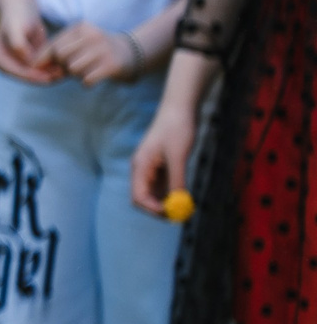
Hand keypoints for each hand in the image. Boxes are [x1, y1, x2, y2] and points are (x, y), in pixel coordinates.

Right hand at [0, 7, 57, 82]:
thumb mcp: (15, 28)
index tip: (51, 76)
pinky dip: (50, 69)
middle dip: (44, 77)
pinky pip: (39, 69)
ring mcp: (14, 63)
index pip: (18, 72)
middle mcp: (3, 64)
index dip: (35, 76)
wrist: (20, 6)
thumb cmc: (17, 15)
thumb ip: (18, 46)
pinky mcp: (25, 61)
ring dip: (50, 74)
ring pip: (34, 75)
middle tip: (62, 75)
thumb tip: (27, 63)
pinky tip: (63, 67)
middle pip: (26, 76)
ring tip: (65, 72)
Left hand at [46, 22, 140, 86]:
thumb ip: (57, 54)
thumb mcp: (77, 45)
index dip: (42, 59)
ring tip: (86, 71)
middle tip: (71, 69)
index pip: (53, 44)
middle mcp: (92, 36)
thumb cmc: (95, 52)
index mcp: (80, 28)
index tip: (37, 68)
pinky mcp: (112, 65)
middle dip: (62, 66)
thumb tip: (34, 68)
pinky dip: (87, 82)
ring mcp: (103, 49)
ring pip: (73, 68)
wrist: (131, 54)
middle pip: (61, 56)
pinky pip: (86, 80)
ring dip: (75, 75)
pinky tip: (94, 77)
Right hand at [132, 102, 197, 216]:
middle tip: (179, 215)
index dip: (152, 208)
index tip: (171, 214)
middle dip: (159, 209)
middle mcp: (142, 170)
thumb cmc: (176, 128)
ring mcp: (152, 168)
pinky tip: (185, 194)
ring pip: (155, 193)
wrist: (180, 108)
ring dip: (167, 202)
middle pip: (144, 198)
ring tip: (185, 206)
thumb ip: (177, 180)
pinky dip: (172, 193)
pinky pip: (163, 185)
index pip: (139, 196)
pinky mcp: (162, 165)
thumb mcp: (178, 156)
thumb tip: (179, 203)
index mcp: (140, 166)